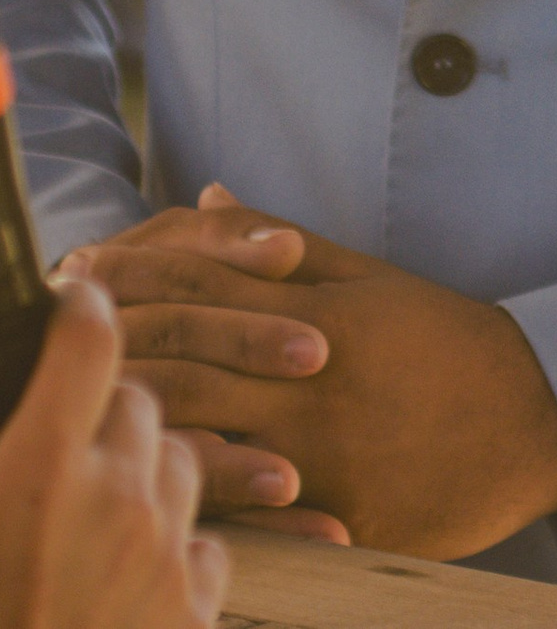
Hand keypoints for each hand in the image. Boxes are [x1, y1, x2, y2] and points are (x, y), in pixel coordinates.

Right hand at [0, 277, 227, 628]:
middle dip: (111, 411)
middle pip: (141, 402)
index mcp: (34, 472)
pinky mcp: (187, 612)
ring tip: (96, 519)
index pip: (88, 342)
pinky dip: (171, 549)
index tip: (84, 296)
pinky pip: (200, 544)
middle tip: (74, 439)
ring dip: (146, 477)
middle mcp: (111, 497)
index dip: (86, 309)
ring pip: (178, 464)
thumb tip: (22, 430)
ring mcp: (158, 554)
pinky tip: (129, 577)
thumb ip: (6, 460)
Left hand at [69, 188, 556, 559]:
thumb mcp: (371, 280)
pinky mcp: (336, 516)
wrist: (536, 413)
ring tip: (88, 419)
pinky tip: (155, 494)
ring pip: (202, 443)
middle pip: (186, 364)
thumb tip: (204, 201)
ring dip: (137, 430)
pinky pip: (250, 520)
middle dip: (115, 352)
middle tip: (64, 341)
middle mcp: (316, 380)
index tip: (81, 273)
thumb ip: (283, 244)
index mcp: (323, 315)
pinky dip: (195, 504)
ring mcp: (323, 453)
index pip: (206, 288)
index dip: (135, 278)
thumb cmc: (449, 341)